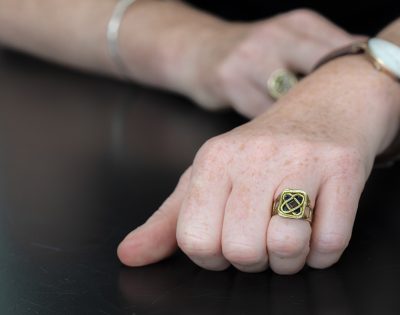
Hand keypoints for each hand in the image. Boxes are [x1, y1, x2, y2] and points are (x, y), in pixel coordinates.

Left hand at [117, 55, 399, 273]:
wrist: (324, 106)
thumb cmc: (261, 150)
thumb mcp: (207, 178)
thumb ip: (167, 221)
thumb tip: (128, 255)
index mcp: (212, 161)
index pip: (196, 242)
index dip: (214, 255)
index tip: (228, 237)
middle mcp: (253, 157)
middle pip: (242, 251)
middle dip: (254, 258)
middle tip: (262, 233)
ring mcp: (300, 160)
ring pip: (286, 248)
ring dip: (289, 256)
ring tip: (289, 231)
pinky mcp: (342, 168)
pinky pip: (329, 243)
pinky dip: (321, 250)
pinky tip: (317, 225)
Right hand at [186, 9, 362, 117]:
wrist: (199, 50)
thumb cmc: (252, 53)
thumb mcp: (288, 40)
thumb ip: (319, 55)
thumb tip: (355, 78)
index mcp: (299, 23)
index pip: (342, 51)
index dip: (350, 80)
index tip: (349, 100)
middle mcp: (276, 36)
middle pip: (320, 72)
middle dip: (327, 99)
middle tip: (326, 119)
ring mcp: (251, 58)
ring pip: (292, 99)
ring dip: (300, 117)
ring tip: (299, 125)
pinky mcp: (231, 83)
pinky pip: (265, 114)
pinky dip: (274, 125)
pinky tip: (274, 126)